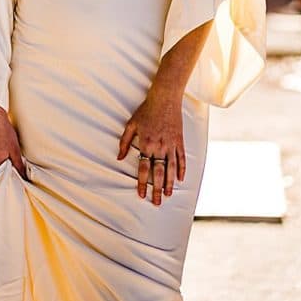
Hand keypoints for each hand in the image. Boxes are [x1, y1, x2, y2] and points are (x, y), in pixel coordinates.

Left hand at [119, 82, 187, 204]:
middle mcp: (160, 147)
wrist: (164, 98)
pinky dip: (182, 170)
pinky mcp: (180, 142)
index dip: (142, 183)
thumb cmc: (146, 110)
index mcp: (146, 144)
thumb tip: (118, 157)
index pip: (144, 168)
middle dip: (156, 189)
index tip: (142, 195)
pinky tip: (180, 180)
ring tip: (167, 195)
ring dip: (169, 184)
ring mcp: (171, 145)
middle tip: (156, 202)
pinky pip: (182, 159)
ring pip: (171, 169)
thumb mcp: (131, 124)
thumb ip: (124, 142)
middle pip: (158, 173)